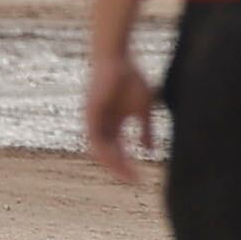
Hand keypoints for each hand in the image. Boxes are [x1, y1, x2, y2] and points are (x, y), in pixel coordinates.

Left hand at [83, 49, 159, 182]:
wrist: (117, 59)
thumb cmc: (130, 80)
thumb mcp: (143, 109)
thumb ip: (146, 130)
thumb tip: (151, 151)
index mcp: (112, 127)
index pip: (118, 152)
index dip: (128, 166)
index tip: (141, 179)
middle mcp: (100, 128)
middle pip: (108, 156)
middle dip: (120, 169)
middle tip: (134, 180)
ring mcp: (94, 123)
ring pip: (99, 150)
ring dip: (112, 163)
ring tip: (126, 172)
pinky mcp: (89, 115)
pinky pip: (94, 138)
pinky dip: (104, 149)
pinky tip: (116, 156)